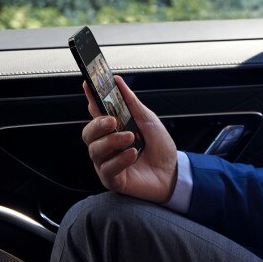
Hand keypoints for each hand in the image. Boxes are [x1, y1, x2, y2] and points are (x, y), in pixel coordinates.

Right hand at [82, 75, 176, 203]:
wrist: (174, 172)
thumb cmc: (160, 148)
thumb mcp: (148, 121)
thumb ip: (132, 103)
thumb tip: (118, 82)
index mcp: (114, 130)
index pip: (96, 112)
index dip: (90, 99)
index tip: (89, 85)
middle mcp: (107, 146)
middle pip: (88, 133)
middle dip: (97, 125)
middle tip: (112, 121)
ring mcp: (107, 162)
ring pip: (95, 150)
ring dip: (112, 141)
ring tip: (131, 138)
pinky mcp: (112, 179)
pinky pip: (107, 169)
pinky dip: (119, 160)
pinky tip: (132, 154)